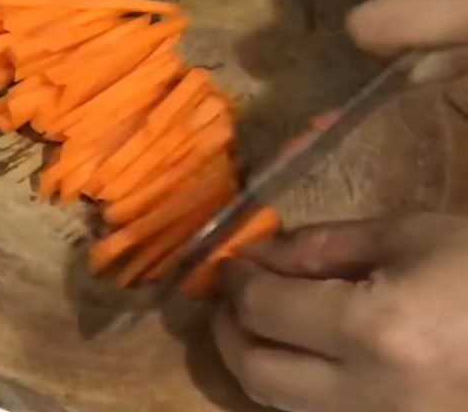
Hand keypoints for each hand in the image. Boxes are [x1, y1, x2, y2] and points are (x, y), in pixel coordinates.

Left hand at [212, 213, 467, 411]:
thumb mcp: (405, 237)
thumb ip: (321, 247)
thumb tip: (260, 257)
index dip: (234, 282)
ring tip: (256, 322)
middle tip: (227, 296)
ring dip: (254, 362)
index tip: (227, 263)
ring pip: (282, 406)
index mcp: (374, 331)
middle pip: (258, 373)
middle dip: (228, 329)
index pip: (265, 309)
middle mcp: (371, 398)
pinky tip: (301, 355)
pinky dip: (295, 389)